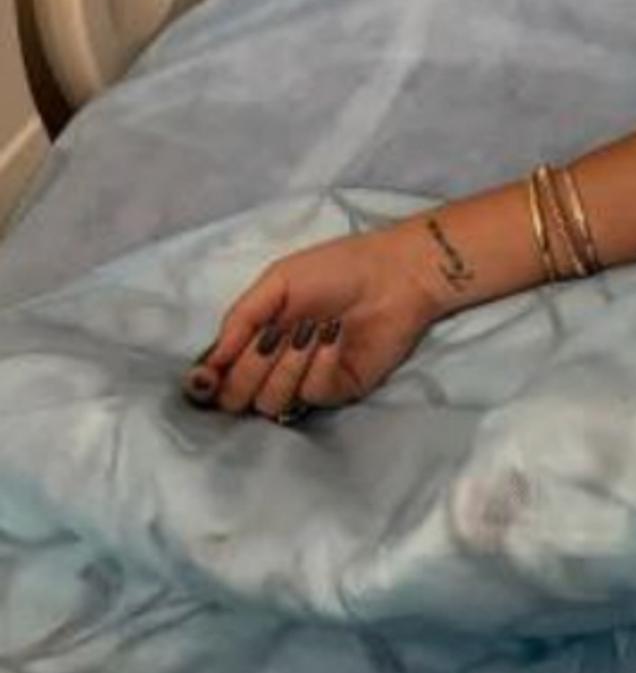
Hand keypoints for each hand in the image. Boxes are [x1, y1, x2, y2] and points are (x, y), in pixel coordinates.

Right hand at [182, 222, 439, 423]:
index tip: (205, 379)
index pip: (218, 377)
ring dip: (286, 365)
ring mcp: (306, 382)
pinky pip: (311, 394)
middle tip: (272, 337)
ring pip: (270, 402)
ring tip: (311, 329)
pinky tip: (335, 336)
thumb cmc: (335, 270)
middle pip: (236, 399)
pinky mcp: (339, 390)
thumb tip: (209, 364)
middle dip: (248, 370)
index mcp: (255, 339)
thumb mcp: (277, 282)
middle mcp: (275, 366)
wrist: (393, 274)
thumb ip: (239, 320)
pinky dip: (319, 363)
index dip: (206, 383)